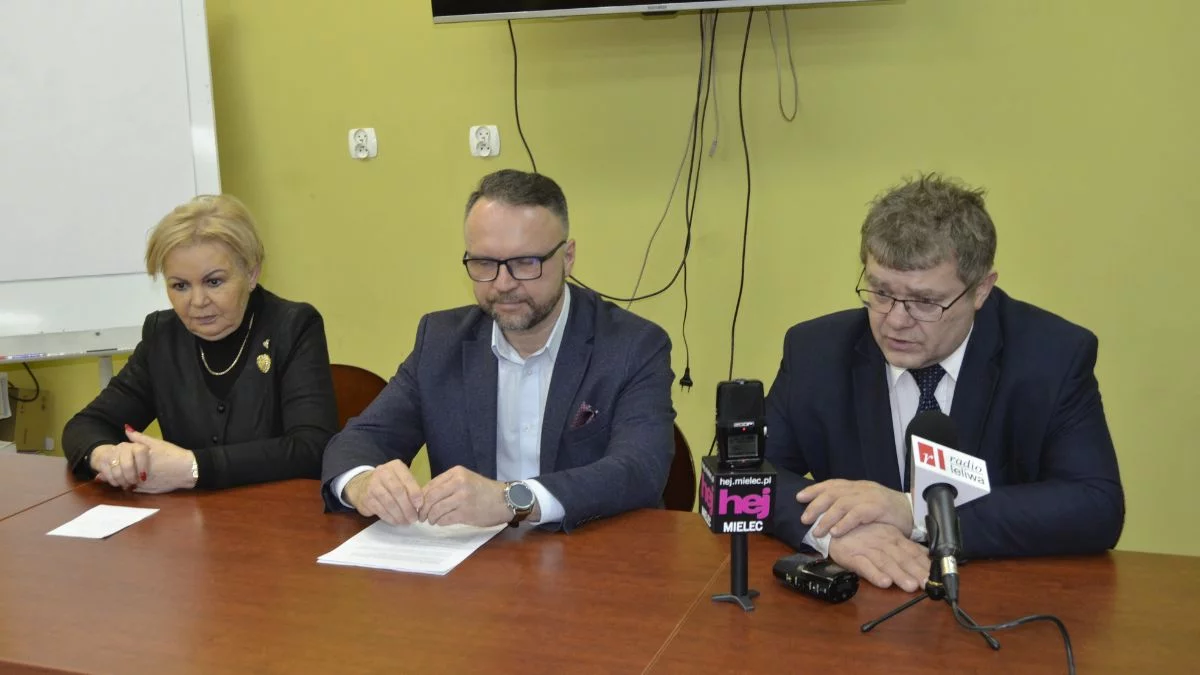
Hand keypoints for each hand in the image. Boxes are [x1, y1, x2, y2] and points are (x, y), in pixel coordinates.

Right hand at [90, 442, 148, 488]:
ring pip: (117, 471)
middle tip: (134, 483)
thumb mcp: (145, 457)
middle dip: (131, 477)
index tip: (143, 477)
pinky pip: (108, 474)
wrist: (108, 453)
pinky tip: (118, 483)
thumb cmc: (133, 458)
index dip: (142, 466)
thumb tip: (150, 470)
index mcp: (136, 445)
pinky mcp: (102, 461)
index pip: (140, 451)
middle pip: (127, 465)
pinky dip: (114, 481)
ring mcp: (112, 453)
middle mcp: (124, 447)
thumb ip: (152, 460)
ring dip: (123, 481)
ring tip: (127, 485)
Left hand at [123, 427, 196, 493]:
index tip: (123, 457)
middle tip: (128, 464)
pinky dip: (137, 485)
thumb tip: (126, 428)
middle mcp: (137, 475)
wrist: (188, 469)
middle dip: (123, 470)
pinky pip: (137, 489)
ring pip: (128, 483)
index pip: (120, 462)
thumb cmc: (173, 455)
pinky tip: (144, 479)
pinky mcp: (149, 492)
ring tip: (136, 472)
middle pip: (122, 473)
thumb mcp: (156, 443)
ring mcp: (143, 485)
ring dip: (128, 478)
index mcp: (137, 462)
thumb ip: (139, 437)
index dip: (120, 460)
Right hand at [343, 460, 423, 524]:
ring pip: (389, 503)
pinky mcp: (366, 499)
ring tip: (406, 522)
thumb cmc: (388, 483)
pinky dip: (390, 518)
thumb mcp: (400, 479)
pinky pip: (381, 510)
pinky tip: (396, 521)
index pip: (407, 479)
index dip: (415, 493)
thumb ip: (410, 488)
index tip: (420, 505)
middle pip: (398, 492)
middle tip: (414, 518)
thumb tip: (420, 505)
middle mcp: (382, 473)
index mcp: (395, 466)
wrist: (361, 485)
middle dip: (408, 507)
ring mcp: (372, 485)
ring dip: (400, 515)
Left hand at [419, 466, 514, 526]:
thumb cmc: (483, 491)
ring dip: (431, 518)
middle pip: (430, 497)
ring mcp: (462, 498)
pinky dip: (440, 522)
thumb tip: (423, 498)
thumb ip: (446, 485)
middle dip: (423, 509)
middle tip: (421, 516)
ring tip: (432, 521)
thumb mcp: (465, 480)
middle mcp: (458, 483)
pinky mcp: (466, 512)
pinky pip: (445, 519)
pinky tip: (442, 522)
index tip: (419, 506)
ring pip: (436, 509)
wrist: (504, 500)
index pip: (430, 485)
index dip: (421, 498)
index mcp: (456, 473)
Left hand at [798, 479, 913, 537]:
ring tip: (818, 531)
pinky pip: (858, 514)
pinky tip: (836, 532)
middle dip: (816, 505)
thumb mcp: (867, 504)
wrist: (915, 512)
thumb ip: (850, 507)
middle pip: (833, 493)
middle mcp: (861, 489)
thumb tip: (826, 514)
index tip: (799, 497)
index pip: (832, 484)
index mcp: (857, 487)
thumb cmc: (888, 512)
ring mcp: (870, 497)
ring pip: (842, 504)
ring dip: (827, 518)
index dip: (814, 489)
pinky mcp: (879, 508)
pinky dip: (845, 523)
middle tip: (804, 519)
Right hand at [828, 522, 928, 591]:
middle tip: (927, 584)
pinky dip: (874, 574)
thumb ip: (906, 547)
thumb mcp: (887, 535)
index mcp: (893, 537)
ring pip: (885, 562)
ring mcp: (867, 548)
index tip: (936, 577)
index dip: (924, 564)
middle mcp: (882, 542)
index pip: (912, 551)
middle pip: (902, 558)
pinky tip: (883, 582)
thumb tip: (928, 557)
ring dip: (898, 574)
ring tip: (910, 586)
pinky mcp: (851, 555)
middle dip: (915, 572)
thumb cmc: (862, 533)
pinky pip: (864, 565)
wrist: (832, 525)